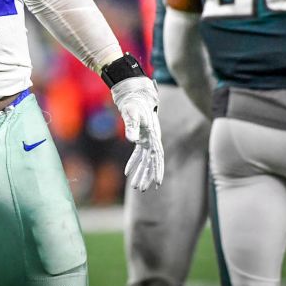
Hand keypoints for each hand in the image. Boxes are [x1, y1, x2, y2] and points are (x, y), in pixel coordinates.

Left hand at [111, 76, 163, 190]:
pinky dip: (133, 163)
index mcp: (154, 136)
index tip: (158, 182)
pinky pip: (138, 154)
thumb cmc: (134, 104)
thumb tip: (132, 140)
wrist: (135, 96)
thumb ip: (132, 126)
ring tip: (137, 187)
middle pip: (152, 162)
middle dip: (148, 175)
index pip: (158, 156)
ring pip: (146, 160)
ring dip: (142, 173)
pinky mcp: (142, 139)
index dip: (158, 169)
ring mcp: (148, 140)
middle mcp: (153, 140)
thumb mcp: (132, 114)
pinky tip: (128, 173)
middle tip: (143, 189)